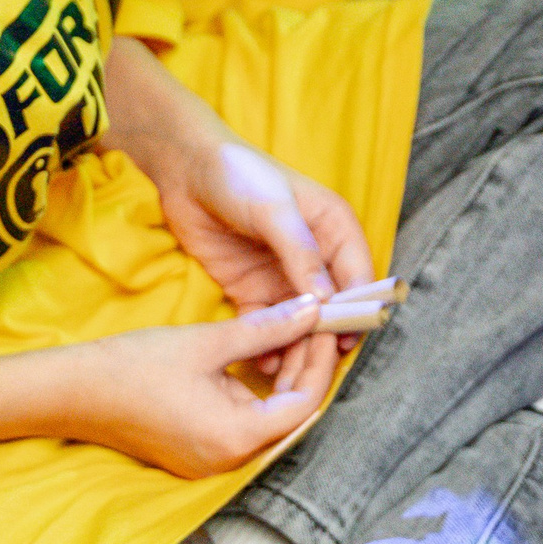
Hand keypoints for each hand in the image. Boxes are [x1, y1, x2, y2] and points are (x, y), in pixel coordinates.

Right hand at [60, 296, 338, 475]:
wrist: (73, 393)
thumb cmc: (135, 366)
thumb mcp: (208, 342)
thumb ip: (267, 330)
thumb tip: (312, 310)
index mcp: (236, 438)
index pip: (305, 404)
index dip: (320, 361)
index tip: (326, 324)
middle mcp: (230, 461)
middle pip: (291, 415)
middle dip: (305, 367)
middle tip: (312, 323)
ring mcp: (213, 462)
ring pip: (270, 419)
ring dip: (283, 378)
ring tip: (289, 332)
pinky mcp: (199, 454)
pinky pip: (245, 425)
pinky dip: (258, 393)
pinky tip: (260, 357)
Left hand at [152, 137, 374, 392]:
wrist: (185, 170)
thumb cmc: (238, 176)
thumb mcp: (274, 210)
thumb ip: (301, 253)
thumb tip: (327, 299)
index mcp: (334, 229)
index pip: (357, 276)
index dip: (356, 310)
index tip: (347, 342)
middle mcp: (315, 257)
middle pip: (331, 306)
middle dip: (325, 337)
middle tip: (314, 370)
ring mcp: (284, 275)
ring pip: (300, 322)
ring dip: (297, 347)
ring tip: (286, 373)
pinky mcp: (253, 290)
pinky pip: (267, 324)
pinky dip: (268, 344)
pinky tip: (262, 364)